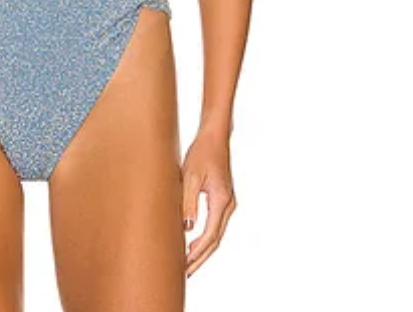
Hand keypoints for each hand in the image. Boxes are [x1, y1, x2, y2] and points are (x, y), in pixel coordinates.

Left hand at [181, 127, 236, 276]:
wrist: (214, 137)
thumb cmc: (201, 153)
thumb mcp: (190, 175)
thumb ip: (188, 201)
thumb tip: (187, 228)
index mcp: (222, 201)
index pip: (210, 236)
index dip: (197, 253)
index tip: (184, 265)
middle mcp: (228, 205)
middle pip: (215, 240)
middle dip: (200, 258)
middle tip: (184, 274)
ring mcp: (228, 203)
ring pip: (216, 234)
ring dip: (202, 250)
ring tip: (186, 264)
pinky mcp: (223, 199)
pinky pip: (215, 225)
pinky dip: (205, 238)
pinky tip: (192, 243)